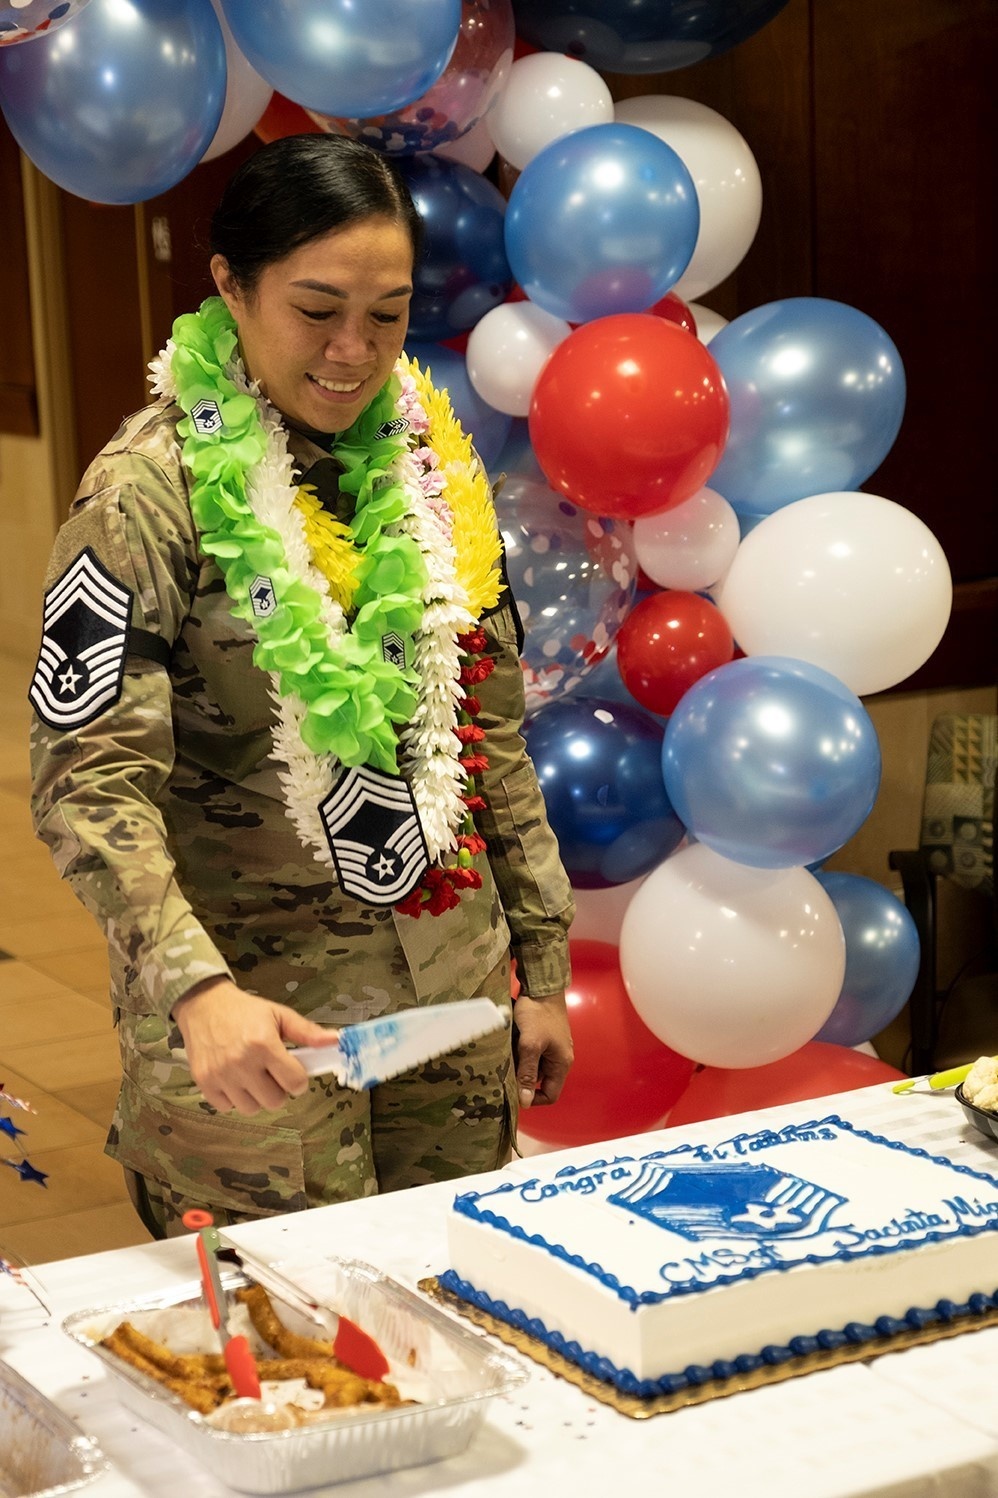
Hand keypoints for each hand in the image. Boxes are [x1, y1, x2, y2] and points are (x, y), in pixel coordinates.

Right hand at [173, 979, 338, 1115]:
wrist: (203, 1005)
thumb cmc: (245, 1011)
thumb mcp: (279, 1014)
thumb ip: (307, 1032)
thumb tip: (335, 1041)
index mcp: (263, 1044)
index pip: (295, 1083)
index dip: (298, 1079)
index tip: (293, 1070)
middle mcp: (241, 1062)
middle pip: (275, 1101)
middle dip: (278, 1089)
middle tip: (271, 1073)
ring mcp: (220, 1075)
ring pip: (252, 1109)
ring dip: (256, 1096)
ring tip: (252, 1076)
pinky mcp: (203, 1083)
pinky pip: (227, 1108)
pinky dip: (234, 1098)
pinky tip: (234, 1079)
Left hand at [512, 992, 573, 1108]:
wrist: (541, 986)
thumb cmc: (537, 1014)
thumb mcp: (530, 1045)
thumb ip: (528, 1073)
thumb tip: (525, 1102)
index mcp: (561, 1063)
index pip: (551, 1095)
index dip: (533, 1098)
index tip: (514, 1091)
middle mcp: (559, 1058)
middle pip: (539, 1080)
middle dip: (522, 1077)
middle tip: (505, 1070)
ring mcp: (551, 1047)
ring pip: (532, 1066)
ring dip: (519, 1063)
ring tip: (507, 1053)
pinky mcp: (543, 1037)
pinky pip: (530, 1053)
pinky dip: (519, 1051)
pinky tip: (510, 1042)